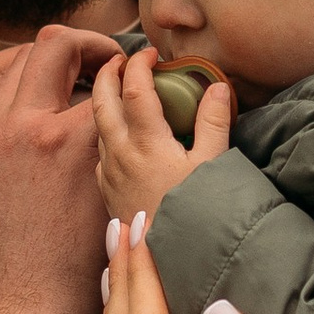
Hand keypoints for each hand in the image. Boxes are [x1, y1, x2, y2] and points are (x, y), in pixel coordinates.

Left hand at [91, 46, 234, 223]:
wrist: (167, 260)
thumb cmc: (194, 214)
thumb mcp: (213, 165)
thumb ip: (215, 122)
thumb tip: (218, 86)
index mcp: (146, 141)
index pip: (134, 87)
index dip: (140, 63)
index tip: (150, 53)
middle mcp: (120, 153)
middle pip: (102, 99)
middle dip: (109, 72)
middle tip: (120, 58)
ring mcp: (108, 173)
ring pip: (95, 125)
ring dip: (103, 100)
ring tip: (116, 88)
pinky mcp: (105, 191)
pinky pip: (98, 151)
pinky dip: (103, 131)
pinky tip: (116, 134)